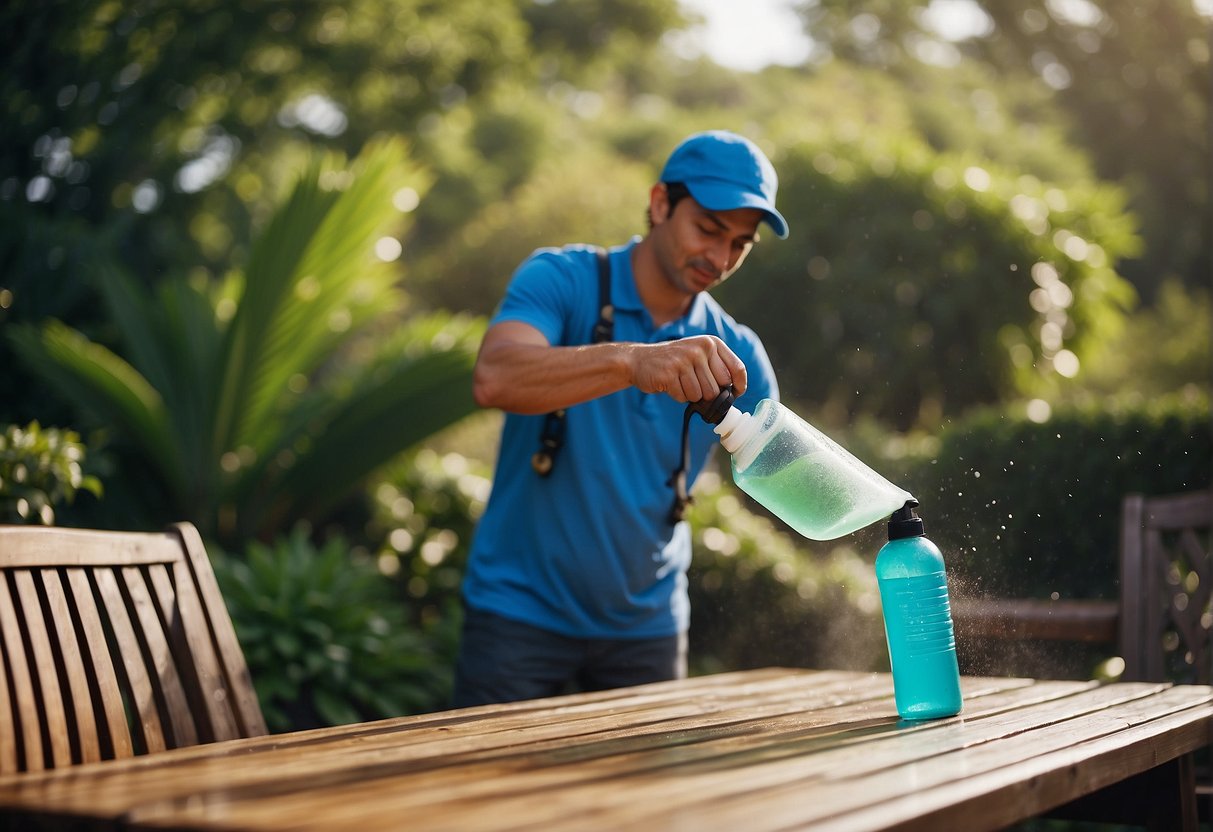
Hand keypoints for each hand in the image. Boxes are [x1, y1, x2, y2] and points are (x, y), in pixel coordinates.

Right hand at [629, 335, 747, 402]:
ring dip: (690, 395)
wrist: (640, 359)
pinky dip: (677, 395)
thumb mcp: (699, 355)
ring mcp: (684, 359)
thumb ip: (718, 368)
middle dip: (707, 393)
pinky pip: (684, 397)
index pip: (737, 369)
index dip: (739, 386)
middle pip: (718, 388)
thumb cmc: (675, 362)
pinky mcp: (670, 372)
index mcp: (711, 343)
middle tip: (693, 383)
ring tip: (679, 381)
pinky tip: (670, 384)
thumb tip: (735, 393)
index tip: (736, 395)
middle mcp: (700, 348)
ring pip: (701, 395)